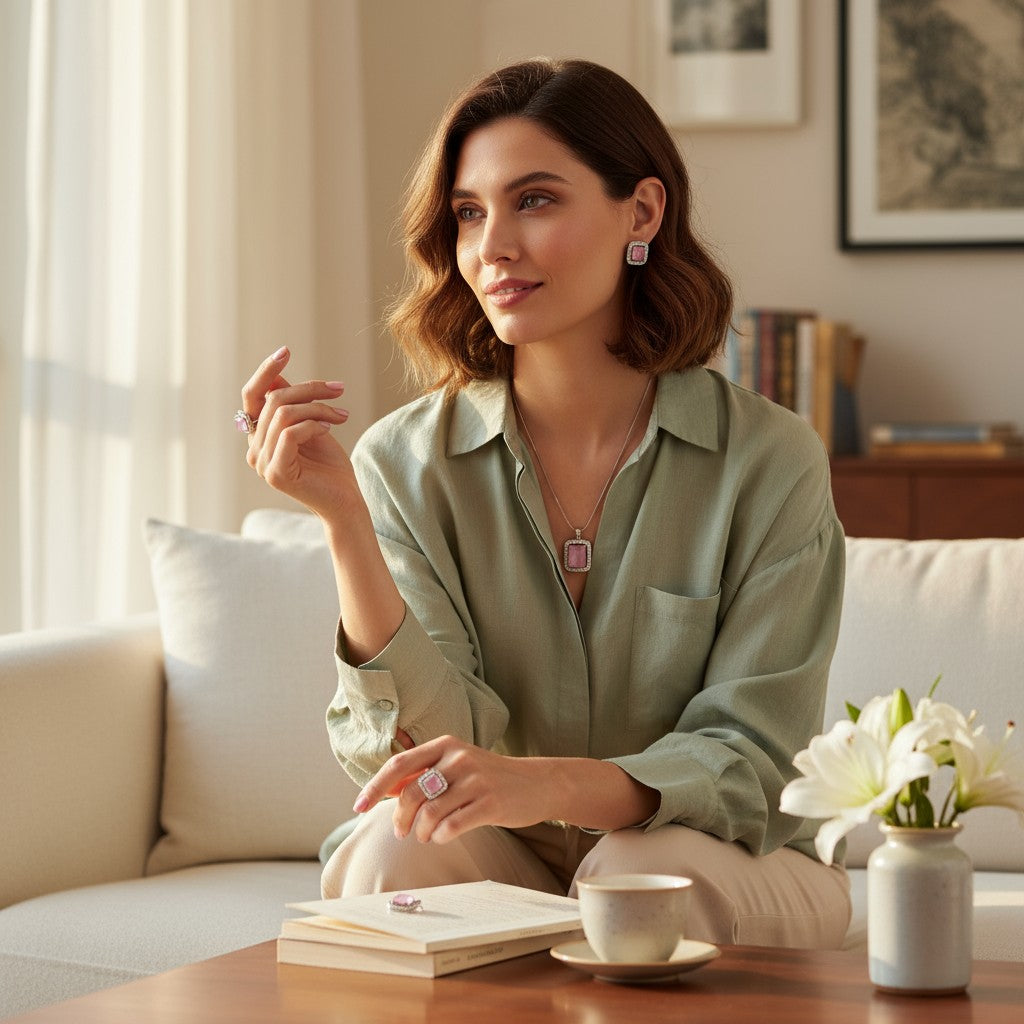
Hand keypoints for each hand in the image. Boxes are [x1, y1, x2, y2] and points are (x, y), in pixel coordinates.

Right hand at [241, 347, 354, 516]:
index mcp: (260, 435)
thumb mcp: (312, 425)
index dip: (265, 370)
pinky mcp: (275, 473)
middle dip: (309, 389)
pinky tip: (330, 429)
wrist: (346, 502)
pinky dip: (313, 425)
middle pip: (273, 399)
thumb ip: (292, 404)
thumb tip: (277, 374)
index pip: (252, 394)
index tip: (286, 351)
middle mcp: (254, 449)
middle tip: (338, 390)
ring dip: (318, 408)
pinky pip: (290, 433)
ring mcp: (262, 463)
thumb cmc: (331, 466)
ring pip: (283, 413)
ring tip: (341, 415)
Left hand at [353, 736, 559, 844]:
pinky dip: (440, 836)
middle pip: (411, 793)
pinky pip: (451, 826)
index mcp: (445, 744)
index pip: (399, 765)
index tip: (358, 807)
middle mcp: (458, 758)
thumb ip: (424, 773)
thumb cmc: (489, 777)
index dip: (374, 787)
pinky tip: (443, 836)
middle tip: (402, 832)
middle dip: (399, 819)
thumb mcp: (457, 765)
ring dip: (421, 831)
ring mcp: (475, 780)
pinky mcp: (489, 803)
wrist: (537, 783)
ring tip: (426, 835)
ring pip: (429, 813)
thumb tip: (384, 790)